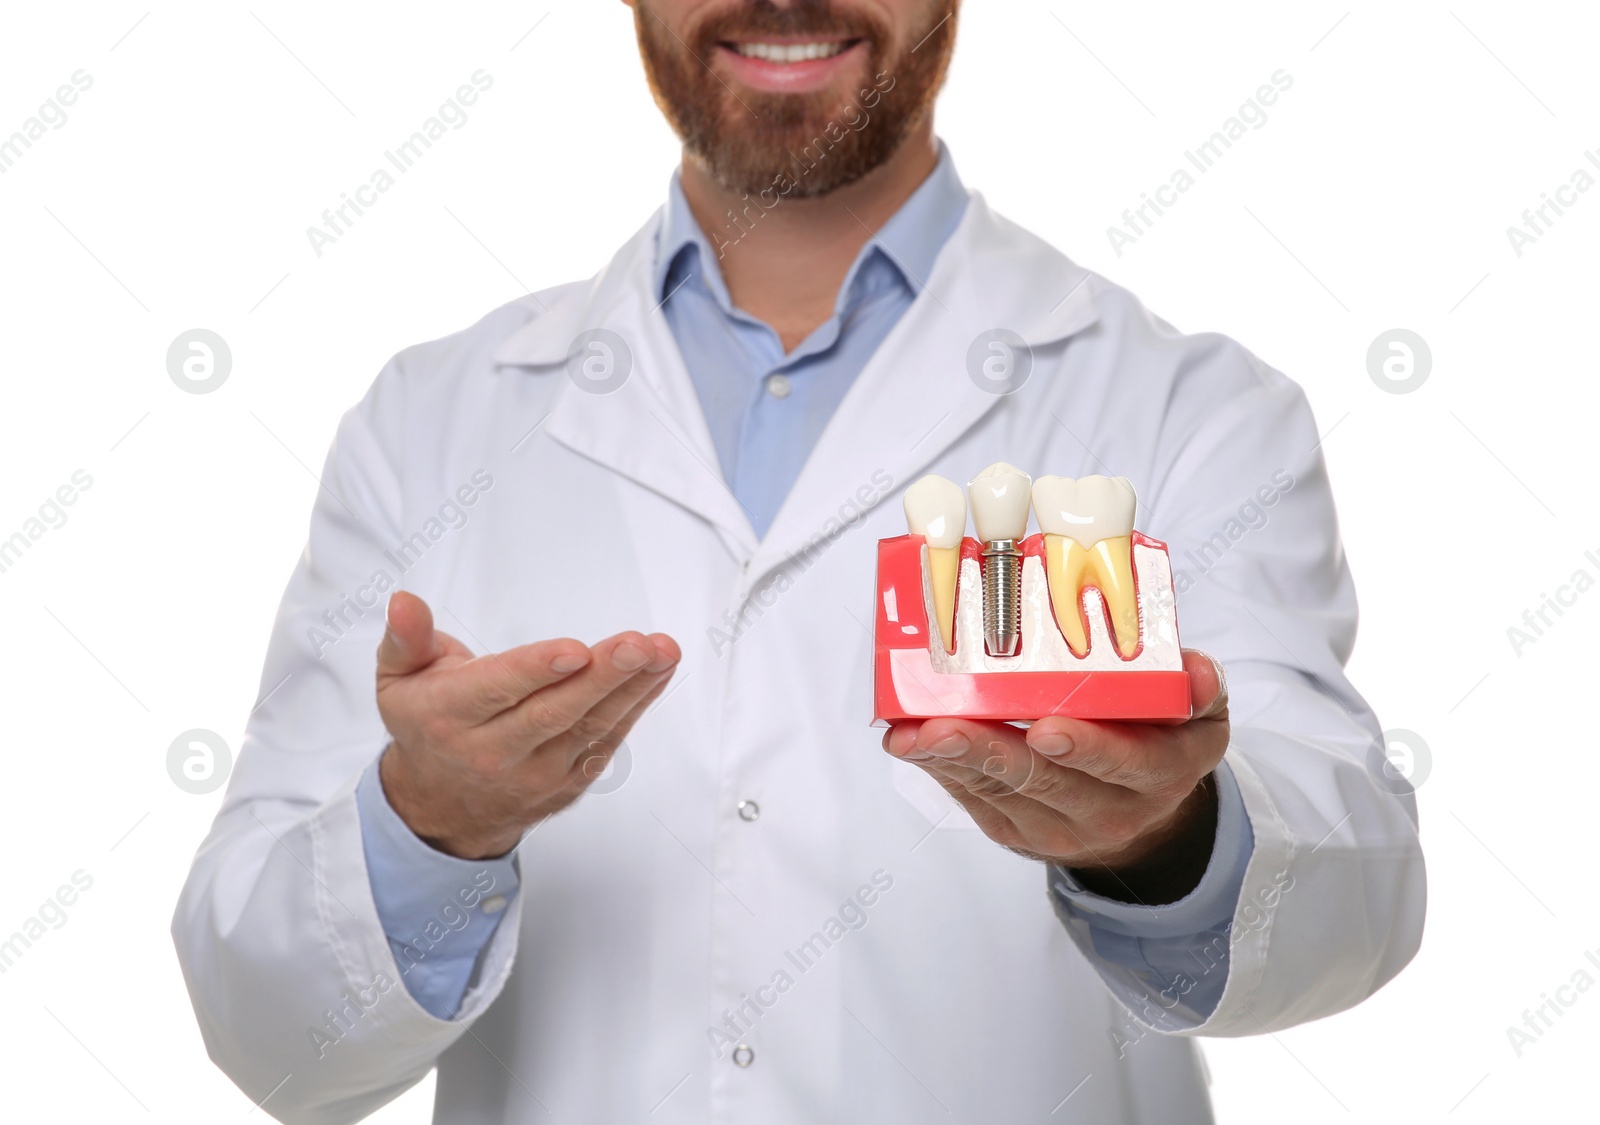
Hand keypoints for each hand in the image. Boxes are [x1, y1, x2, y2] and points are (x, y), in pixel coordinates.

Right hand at [375, 590, 680, 858]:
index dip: (538, 670)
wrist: (442, 807)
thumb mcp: (398, 679)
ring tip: (661, 651)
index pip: (498, 691)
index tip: (575, 650)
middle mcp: (494, 751)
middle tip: (639, 645)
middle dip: (601, 676)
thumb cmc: (427, 725)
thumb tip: (404, 601)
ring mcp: (537, 772)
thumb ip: (407, 637)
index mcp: (449, 718)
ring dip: (632, 687)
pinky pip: (607, 741)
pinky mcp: (569, 782)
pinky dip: (636, 704)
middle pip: (554, 712)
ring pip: (589, 728)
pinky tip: (657, 671)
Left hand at [882, 650, 1228, 903]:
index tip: (1047, 729)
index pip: (1125, 764)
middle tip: (944, 726)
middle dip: (988, 751)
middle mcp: (1109, 811)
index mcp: (1160, 775)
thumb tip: (1195, 670)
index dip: (1087, 749)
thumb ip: (1200, 690)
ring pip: (999, 792)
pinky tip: (912, 743)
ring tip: (910, 734)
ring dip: (950, 760)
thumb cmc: (1162, 743)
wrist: (1144, 820)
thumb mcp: (1200, 718)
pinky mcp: (1014, 832)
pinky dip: (940, 769)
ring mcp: (1056, 828)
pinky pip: (974, 800)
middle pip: (1043, 782)